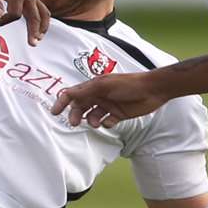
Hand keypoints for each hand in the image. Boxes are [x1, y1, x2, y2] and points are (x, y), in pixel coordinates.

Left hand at [0, 0, 48, 45]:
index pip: (14, 14)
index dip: (3, 22)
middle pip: (35, 16)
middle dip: (33, 31)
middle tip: (31, 44)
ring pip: (44, 14)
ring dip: (42, 28)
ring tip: (36, 40)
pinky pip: (43, 11)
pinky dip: (43, 22)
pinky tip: (38, 33)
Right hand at [50, 72, 169, 128]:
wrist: (152, 90)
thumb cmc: (128, 84)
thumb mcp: (104, 86)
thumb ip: (86, 91)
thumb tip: (68, 95)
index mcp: (94, 86)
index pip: (73, 93)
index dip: (62, 102)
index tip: (55, 112)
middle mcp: (99, 96)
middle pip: (80, 107)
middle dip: (75, 115)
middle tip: (74, 122)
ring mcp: (108, 105)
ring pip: (92, 116)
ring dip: (90, 120)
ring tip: (95, 123)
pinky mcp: (118, 114)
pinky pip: (107, 122)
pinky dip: (106, 123)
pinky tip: (112, 121)